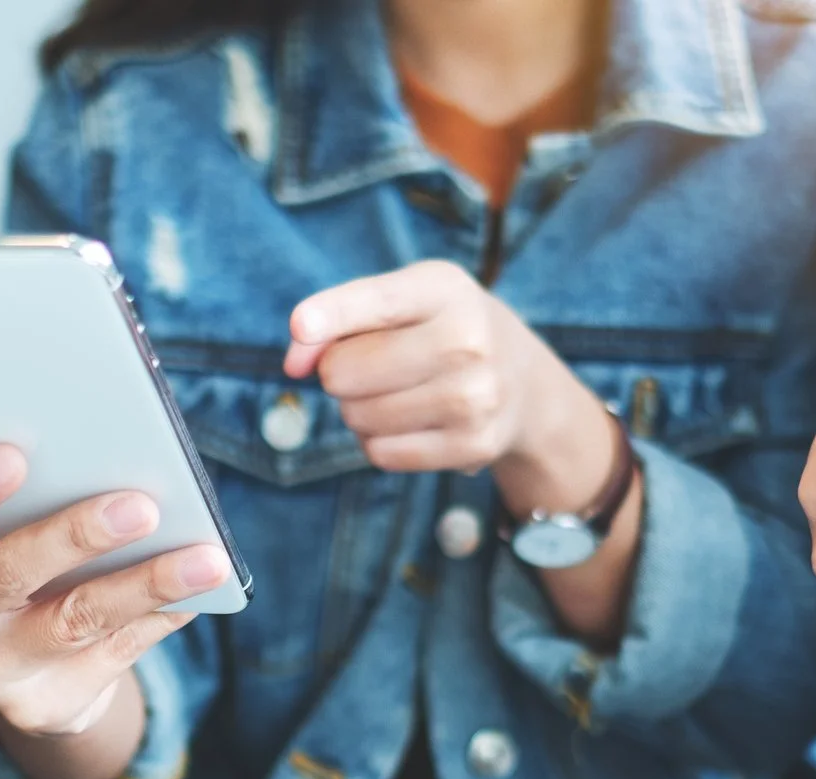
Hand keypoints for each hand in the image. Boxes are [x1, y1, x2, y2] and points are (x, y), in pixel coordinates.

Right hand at [0, 447, 230, 736]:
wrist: (23, 671)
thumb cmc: (16, 565)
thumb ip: (28, 499)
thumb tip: (109, 455)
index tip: (14, 453)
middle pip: (5, 576)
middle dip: (74, 537)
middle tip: (139, 505)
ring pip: (73, 621)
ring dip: (144, 584)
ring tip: (203, 559)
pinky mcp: (41, 706)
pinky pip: (113, 654)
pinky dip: (160, 616)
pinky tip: (199, 592)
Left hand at [286, 261, 601, 477]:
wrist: (522, 381)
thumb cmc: (440, 329)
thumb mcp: (401, 301)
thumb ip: (336, 318)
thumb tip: (293, 366)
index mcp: (444, 289)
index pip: (375, 303)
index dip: (329, 316)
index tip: (300, 325)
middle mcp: (468, 340)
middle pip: (344, 371)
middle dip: (339, 372)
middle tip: (373, 364)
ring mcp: (476, 397)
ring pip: (357, 416)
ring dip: (358, 409)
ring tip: (395, 392)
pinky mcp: (473, 446)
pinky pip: (381, 453)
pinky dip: (379, 441)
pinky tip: (410, 422)